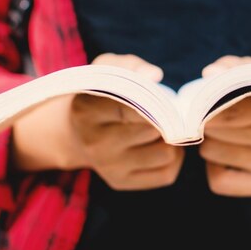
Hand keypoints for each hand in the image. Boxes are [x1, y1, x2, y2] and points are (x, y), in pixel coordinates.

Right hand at [12, 53, 183, 190]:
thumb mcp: (107, 69)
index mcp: (86, 111)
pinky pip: (167, 173)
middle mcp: (95, 143)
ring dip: (172, 138)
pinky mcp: (121, 183)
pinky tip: (161, 144)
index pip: (131, 106)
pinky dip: (174, 158)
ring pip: (166, 152)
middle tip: (165, 110)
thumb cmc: (100, 93)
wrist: (76, 133)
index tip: (164, 96)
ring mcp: (109, 167)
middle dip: (166, 117)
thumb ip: (131, 66)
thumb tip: (155, 75)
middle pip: (154, 129)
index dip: (155, 101)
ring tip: (162, 126)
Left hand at [198, 56, 250, 196]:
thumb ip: (229, 66)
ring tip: (228, 136)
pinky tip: (230, 159)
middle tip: (217, 117)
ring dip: (209, 143)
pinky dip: (214, 169)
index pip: (224, 109)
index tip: (200, 101)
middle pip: (211, 129)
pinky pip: (217, 180)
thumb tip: (210, 73)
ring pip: (209, 152)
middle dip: (204, 121)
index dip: (204, 104)